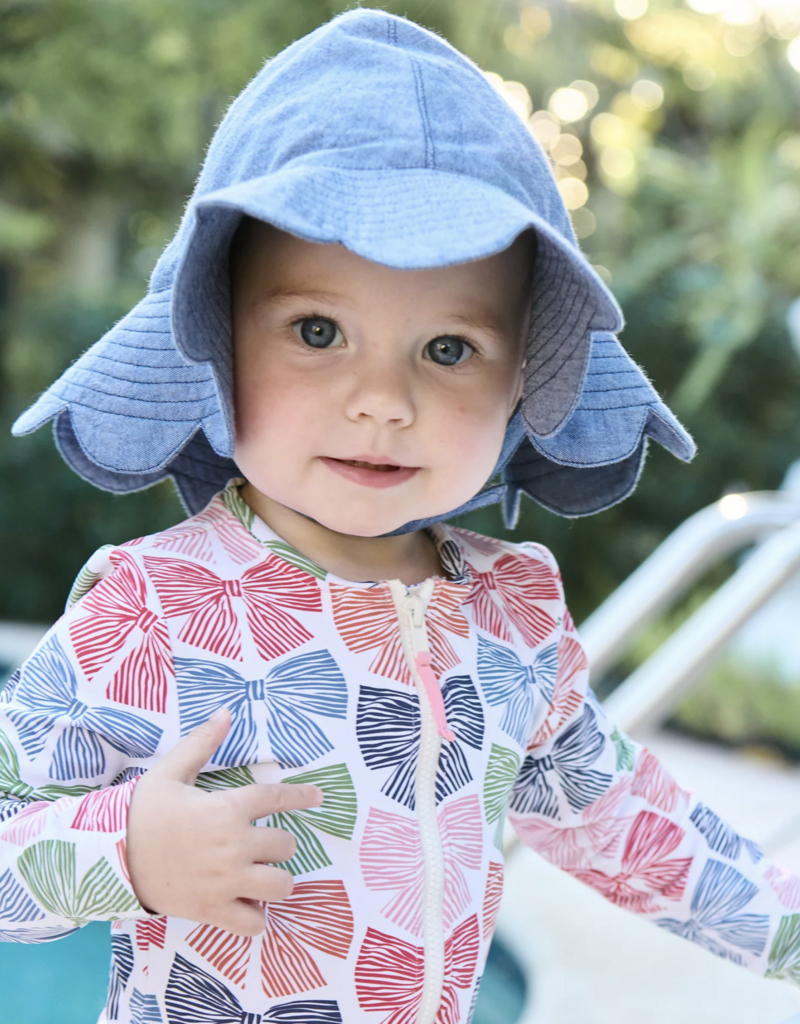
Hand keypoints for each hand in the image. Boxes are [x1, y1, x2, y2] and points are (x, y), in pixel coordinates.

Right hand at [126, 708, 322, 935]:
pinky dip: (256, 917)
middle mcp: (234, 846)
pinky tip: (247, 904)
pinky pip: (253, 924)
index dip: (302, 796)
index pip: (278, 799)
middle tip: (262, 843)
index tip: (318, 796)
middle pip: (285, 845)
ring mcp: (226, 882)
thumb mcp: (170, 771)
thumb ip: (202, 743)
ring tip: (262, 875)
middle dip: (279, 843)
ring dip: (277, 880)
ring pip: (280, 886)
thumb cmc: (142, 812)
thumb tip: (226, 712)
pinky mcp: (212, 911)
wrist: (110, 857)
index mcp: (226, 809)